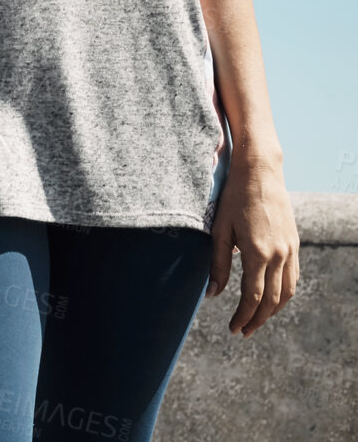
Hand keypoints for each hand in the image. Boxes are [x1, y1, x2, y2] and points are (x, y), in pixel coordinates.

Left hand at [207, 154, 298, 336]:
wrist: (260, 173)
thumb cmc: (233, 198)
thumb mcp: (219, 230)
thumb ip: (217, 264)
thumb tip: (212, 295)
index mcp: (257, 252)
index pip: (253, 296)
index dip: (243, 316)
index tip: (233, 329)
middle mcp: (278, 255)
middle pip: (272, 300)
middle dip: (257, 319)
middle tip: (243, 332)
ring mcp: (290, 250)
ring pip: (288, 292)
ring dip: (273, 310)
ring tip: (256, 319)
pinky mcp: (294, 244)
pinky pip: (293, 277)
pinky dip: (285, 293)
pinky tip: (273, 298)